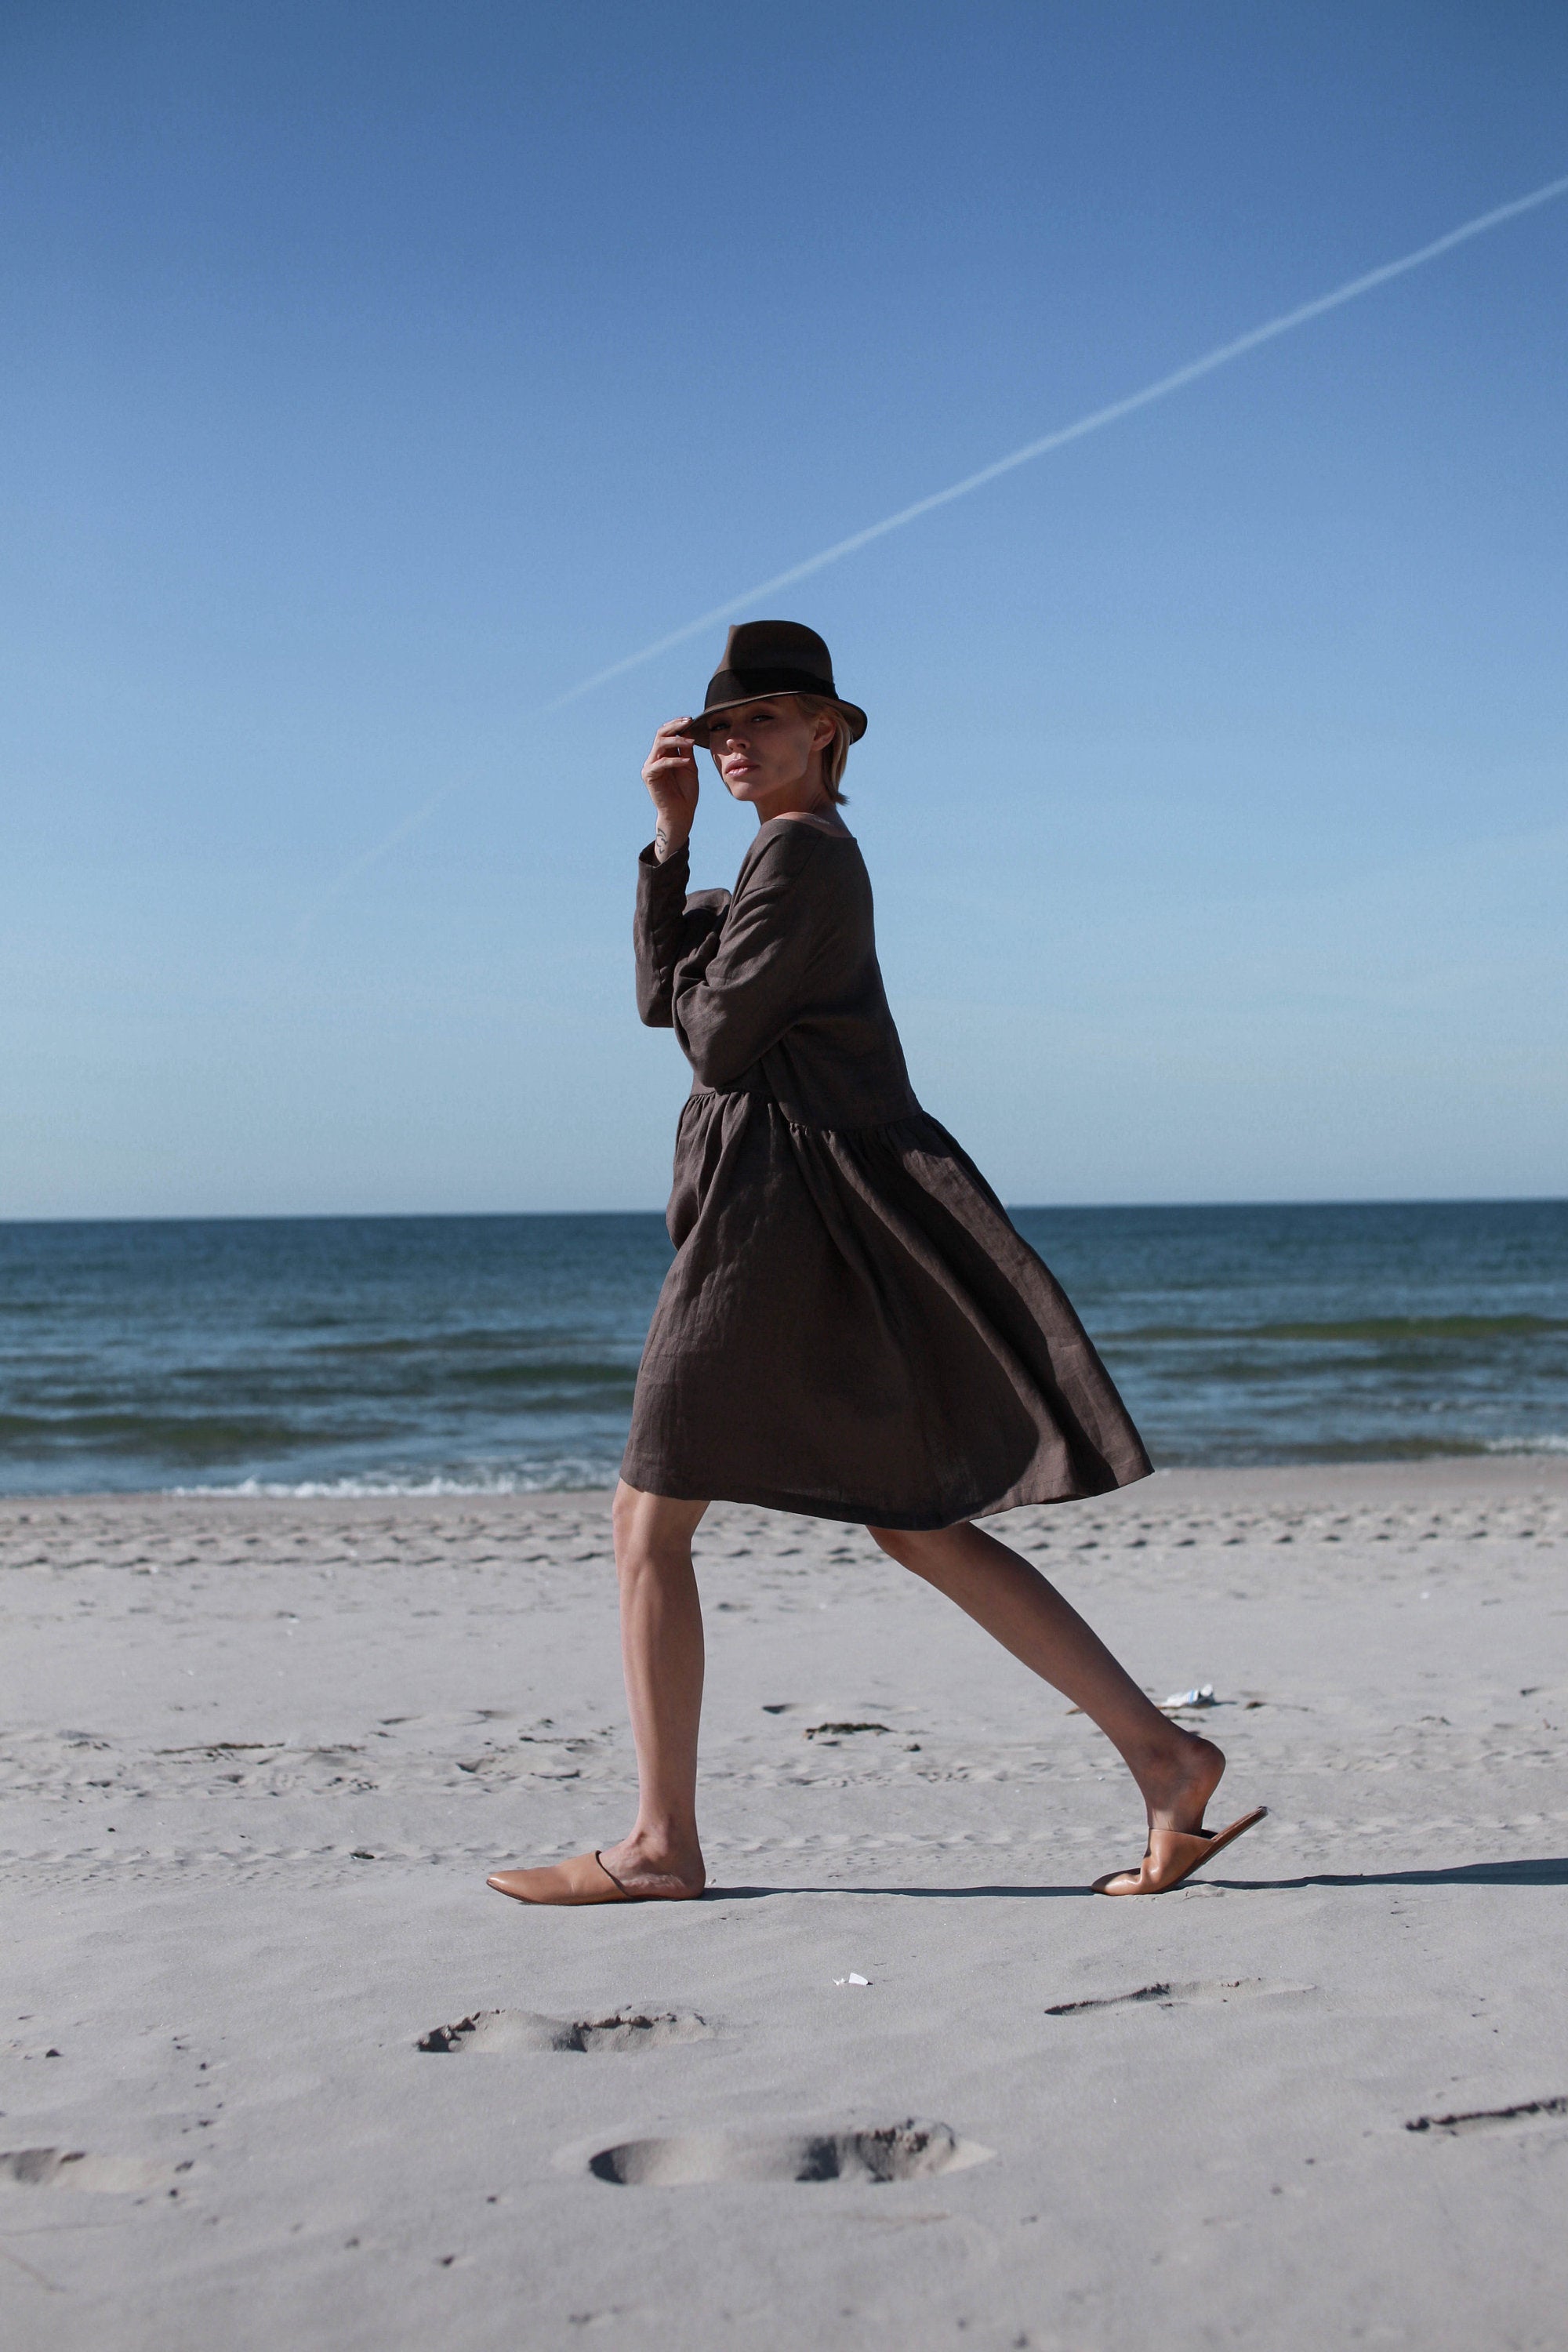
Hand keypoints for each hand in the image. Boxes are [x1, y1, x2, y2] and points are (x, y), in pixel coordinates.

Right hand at [642, 719, 699, 860]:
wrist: (681, 812)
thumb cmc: (686, 791)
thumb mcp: (689, 766)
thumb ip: (686, 750)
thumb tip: (687, 729)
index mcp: (664, 754)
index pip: (666, 733)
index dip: (677, 724)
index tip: (691, 719)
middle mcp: (655, 758)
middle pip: (661, 734)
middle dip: (675, 726)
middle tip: (689, 721)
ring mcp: (650, 766)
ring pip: (660, 744)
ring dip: (676, 740)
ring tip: (691, 742)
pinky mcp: (649, 776)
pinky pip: (662, 763)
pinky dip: (675, 760)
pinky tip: (687, 762)